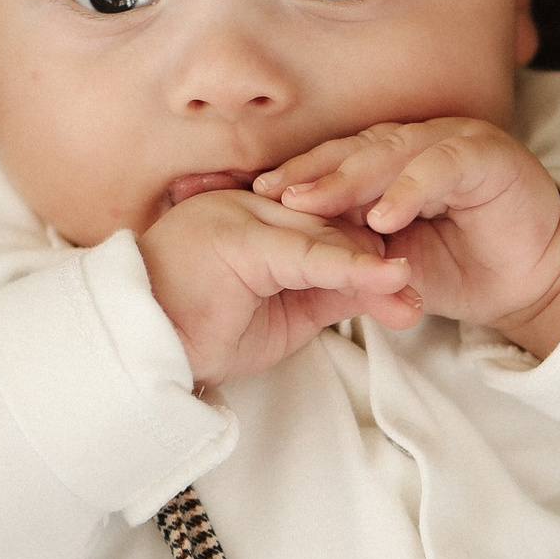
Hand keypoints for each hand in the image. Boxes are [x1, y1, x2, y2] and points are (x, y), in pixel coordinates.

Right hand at [140, 186, 420, 385]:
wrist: (140, 351)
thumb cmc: (198, 336)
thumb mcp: (279, 317)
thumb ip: (327, 295)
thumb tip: (385, 291)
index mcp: (256, 220)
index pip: (325, 228)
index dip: (369, 252)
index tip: (408, 277)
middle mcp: (250, 207)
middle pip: (332, 226)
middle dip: (380, 260)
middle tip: (419, 291)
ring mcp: (242, 218)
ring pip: (324, 236)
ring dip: (374, 265)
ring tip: (412, 288)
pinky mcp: (240, 241)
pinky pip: (306, 253)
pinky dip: (350, 266)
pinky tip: (388, 275)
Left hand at [256, 119, 559, 356]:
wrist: (529, 281)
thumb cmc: (458, 266)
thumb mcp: (389, 258)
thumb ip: (349, 243)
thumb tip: (288, 244)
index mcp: (390, 159)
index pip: (333, 161)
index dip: (293, 178)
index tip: (249, 199)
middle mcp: (417, 142)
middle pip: (352, 151)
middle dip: (308, 174)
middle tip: (267, 195)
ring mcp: (452, 142)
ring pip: (390, 152)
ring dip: (349, 179)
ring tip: (312, 205)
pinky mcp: (488, 156)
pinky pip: (441, 167)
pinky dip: (411, 189)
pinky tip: (384, 214)